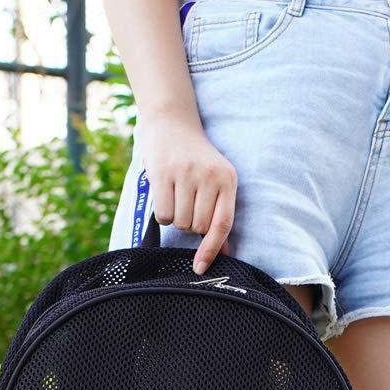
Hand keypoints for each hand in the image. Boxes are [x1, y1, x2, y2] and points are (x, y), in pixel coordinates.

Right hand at [137, 110, 236, 273]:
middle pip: (197, 227)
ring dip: (175, 218)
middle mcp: (209, 175)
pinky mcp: (162, 173)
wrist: (172, 121)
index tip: (201, 268)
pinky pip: (162, 214)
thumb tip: (224, 252)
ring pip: (179, 222)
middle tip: (187, 204)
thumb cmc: (195, 159)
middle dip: (190, 225)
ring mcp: (185, 173)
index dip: (212, 249)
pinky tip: (164, 195)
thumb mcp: (215, 181)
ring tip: (176, 196)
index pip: (222, 223)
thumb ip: (219, 214)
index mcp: (228, 179)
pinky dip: (162, 214)